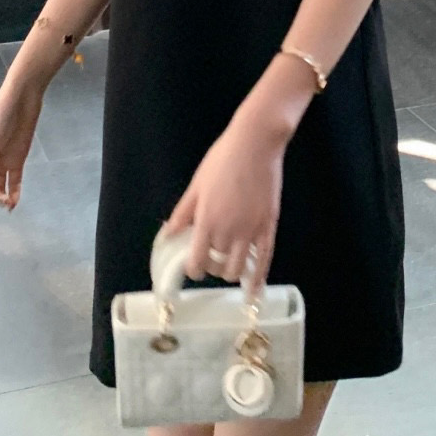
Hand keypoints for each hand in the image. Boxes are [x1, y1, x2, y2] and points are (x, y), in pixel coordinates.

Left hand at [163, 116, 284, 298]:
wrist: (256, 143)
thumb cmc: (222, 159)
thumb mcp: (197, 184)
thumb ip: (182, 213)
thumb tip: (167, 235)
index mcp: (207, 221)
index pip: (196, 262)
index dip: (193, 268)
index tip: (192, 265)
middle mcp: (229, 231)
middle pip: (217, 266)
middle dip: (212, 265)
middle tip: (211, 255)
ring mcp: (251, 230)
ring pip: (238, 269)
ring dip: (230, 271)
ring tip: (228, 262)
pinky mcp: (269, 226)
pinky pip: (264, 260)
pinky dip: (258, 279)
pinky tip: (254, 291)